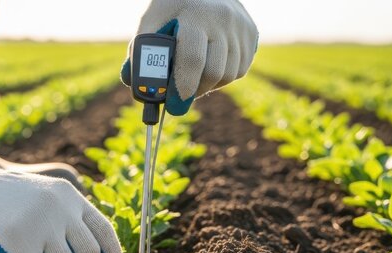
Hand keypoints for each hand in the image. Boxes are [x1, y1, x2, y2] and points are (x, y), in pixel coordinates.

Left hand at [122, 0, 258, 114]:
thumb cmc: (171, 7)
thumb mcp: (151, 21)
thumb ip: (141, 53)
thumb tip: (140, 89)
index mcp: (195, 15)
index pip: (193, 59)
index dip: (183, 86)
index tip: (173, 104)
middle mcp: (223, 19)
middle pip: (214, 72)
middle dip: (195, 91)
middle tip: (180, 97)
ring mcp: (240, 26)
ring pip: (229, 75)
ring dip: (209, 85)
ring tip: (194, 78)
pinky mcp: (252, 33)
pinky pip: (240, 70)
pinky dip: (223, 77)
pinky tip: (210, 66)